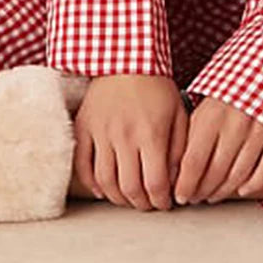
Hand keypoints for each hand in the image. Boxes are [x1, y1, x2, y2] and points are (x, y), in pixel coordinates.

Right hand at [72, 75, 187, 210]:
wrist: (125, 59)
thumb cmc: (156, 87)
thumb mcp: (178, 115)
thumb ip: (179, 150)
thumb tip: (176, 182)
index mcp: (151, 133)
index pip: (155, 183)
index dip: (161, 201)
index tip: (165, 203)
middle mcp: (124, 136)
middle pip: (130, 188)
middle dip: (141, 204)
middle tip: (148, 204)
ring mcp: (100, 132)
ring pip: (105, 181)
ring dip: (118, 198)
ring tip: (128, 198)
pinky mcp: (84, 127)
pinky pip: (83, 165)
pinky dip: (92, 183)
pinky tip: (104, 189)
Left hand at [173, 96, 262, 204]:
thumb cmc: (230, 92)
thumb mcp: (205, 105)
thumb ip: (192, 133)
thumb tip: (176, 168)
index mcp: (211, 116)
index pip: (193, 162)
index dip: (185, 185)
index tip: (180, 195)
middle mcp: (235, 124)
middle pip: (215, 173)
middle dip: (202, 191)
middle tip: (195, 197)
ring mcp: (259, 131)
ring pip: (239, 176)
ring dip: (224, 191)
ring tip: (213, 195)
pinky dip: (253, 184)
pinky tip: (241, 189)